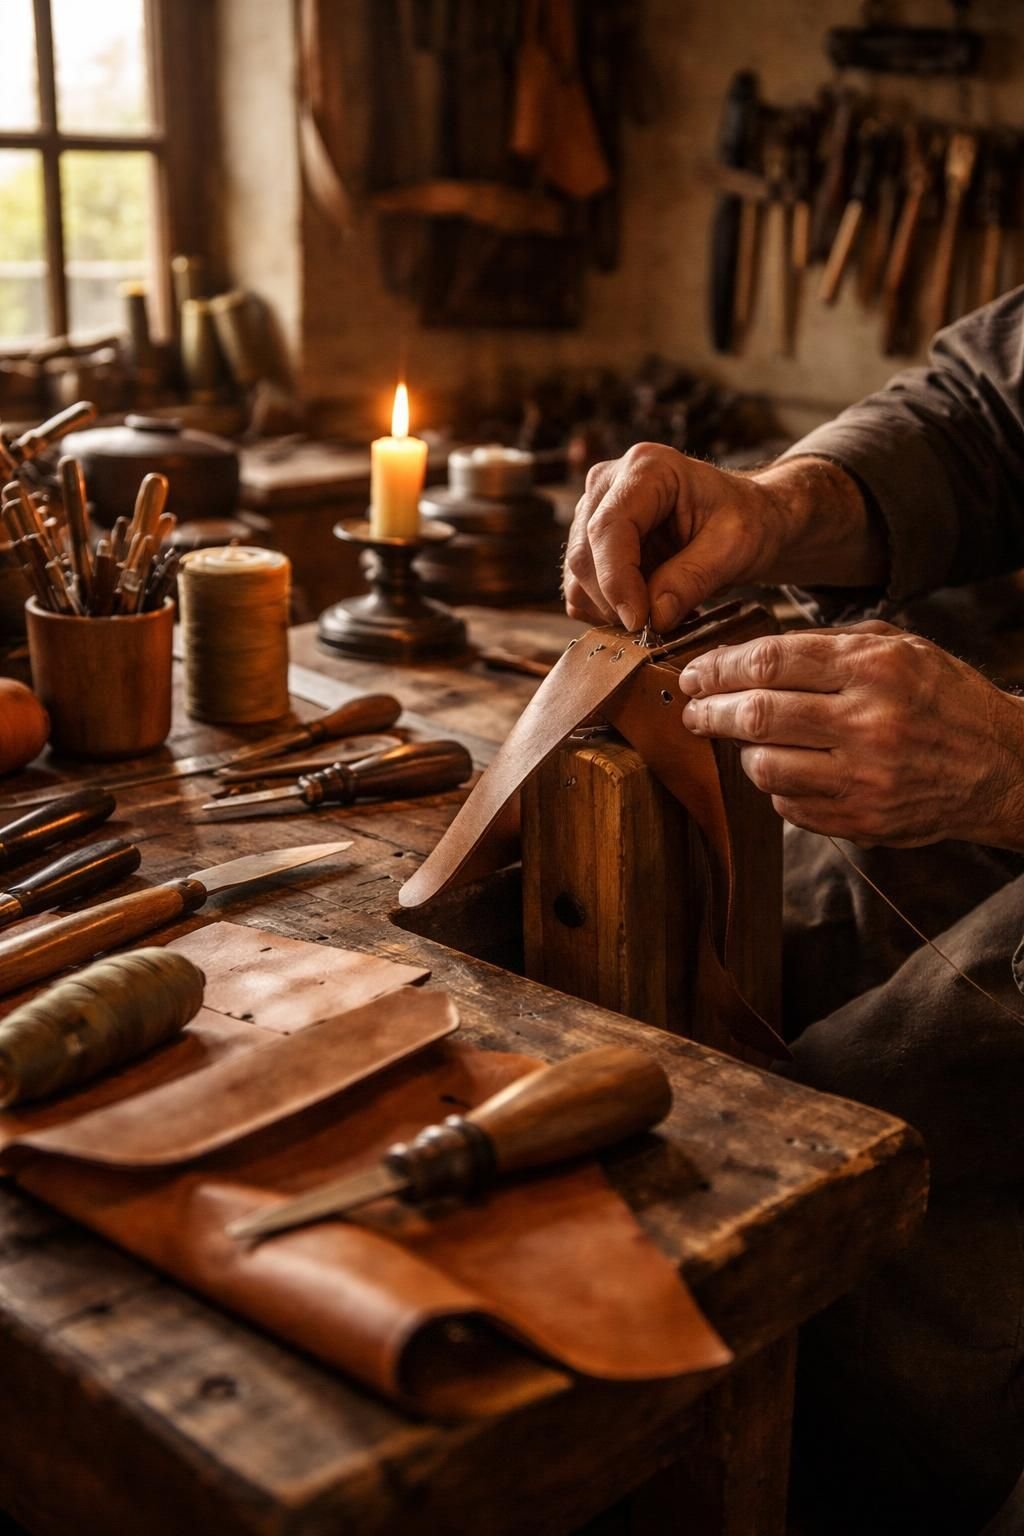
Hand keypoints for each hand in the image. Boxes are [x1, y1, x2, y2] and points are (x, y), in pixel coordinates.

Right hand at [564, 445, 786, 632]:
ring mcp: (593, 512)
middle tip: (654, 628)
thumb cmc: (746, 520)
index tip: (638, 621)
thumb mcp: (735, 547)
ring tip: (658, 613)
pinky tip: (645, 606)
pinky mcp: (590, 543)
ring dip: (610, 608)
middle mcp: (609, 483)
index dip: (617, 580)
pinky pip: (580, 589)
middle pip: (585, 554)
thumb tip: (655, 617)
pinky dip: (606, 610)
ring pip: (577, 576)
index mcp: (647, 469)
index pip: (609, 527)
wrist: (746, 518)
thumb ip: (693, 579)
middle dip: (614, 601)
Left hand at [678, 622, 1023, 848]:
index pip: (771, 661)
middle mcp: (869, 722)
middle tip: (692, 711)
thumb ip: (828, 644)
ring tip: (744, 741)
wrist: (1003, 767)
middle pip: (757, 714)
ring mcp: (865, 778)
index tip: (694, 675)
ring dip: (742, 753)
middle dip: (709, 712)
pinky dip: (776, 787)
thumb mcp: (900, 648)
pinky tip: (786, 770)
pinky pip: (789, 806)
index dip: (719, 668)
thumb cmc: (944, 700)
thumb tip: (748, 651)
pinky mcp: (863, 821)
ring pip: (765, 767)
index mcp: (875, 668)